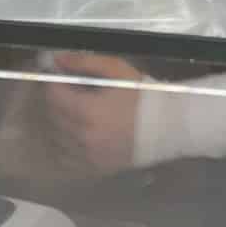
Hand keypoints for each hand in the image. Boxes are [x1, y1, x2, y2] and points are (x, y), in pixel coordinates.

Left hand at [40, 53, 145, 174]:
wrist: (171, 127)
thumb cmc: (146, 97)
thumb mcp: (118, 71)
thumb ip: (86, 62)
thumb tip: (58, 59)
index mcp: (88, 112)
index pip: (54, 96)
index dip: (54, 83)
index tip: (61, 77)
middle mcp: (84, 137)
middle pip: (54, 115)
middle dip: (58, 100)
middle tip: (72, 90)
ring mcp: (89, 155)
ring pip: (59, 136)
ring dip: (63, 121)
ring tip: (79, 111)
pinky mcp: (97, 167)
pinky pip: (70, 156)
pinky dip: (70, 143)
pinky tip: (82, 133)